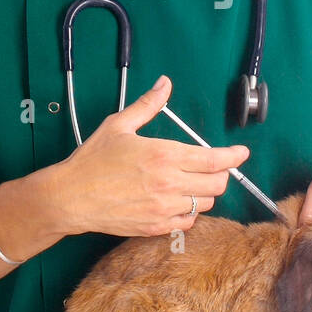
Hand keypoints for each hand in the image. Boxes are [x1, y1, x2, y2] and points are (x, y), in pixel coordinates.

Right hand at [54, 75, 250, 237]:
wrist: (70, 197)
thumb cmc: (93, 160)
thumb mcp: (119, 125)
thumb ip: (148, 105)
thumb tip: (165, 84)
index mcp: (163, 155)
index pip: (214, 159)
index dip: (234, 156)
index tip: (241, 153)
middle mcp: (169, 183)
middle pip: (217, 184)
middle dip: (221, 174)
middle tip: (213, 167)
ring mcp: (164, 208)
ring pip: (206, 203)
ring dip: (205, 192)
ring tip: (192, 182)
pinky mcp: (156, 227)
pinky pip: (188, 221)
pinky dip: (190, 211)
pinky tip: (178, 200)